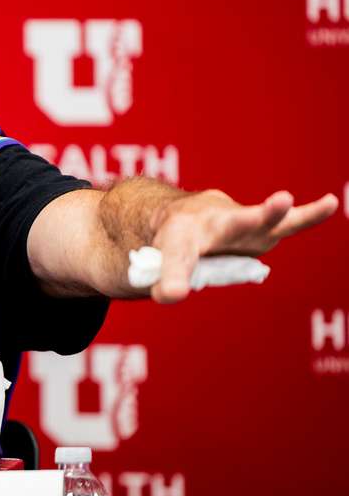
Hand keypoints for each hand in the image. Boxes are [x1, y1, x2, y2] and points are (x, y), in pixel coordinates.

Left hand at [149, 190, 338, 302]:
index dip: (173, 276)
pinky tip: (330, 202)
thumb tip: (170, 295)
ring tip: (283, 200)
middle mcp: (214, 222)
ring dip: (272, 214)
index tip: (169, 293)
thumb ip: (168, 277)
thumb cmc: (175, 240)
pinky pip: (289, 222)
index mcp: (181, 233)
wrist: (183, 216)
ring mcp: (243, 223)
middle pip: (230, 224)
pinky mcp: (266, 229)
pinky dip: (308, 215)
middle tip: (263, 205)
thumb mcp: (166, 260)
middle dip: (240, 220)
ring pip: (259, 221)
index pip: (176, 258)